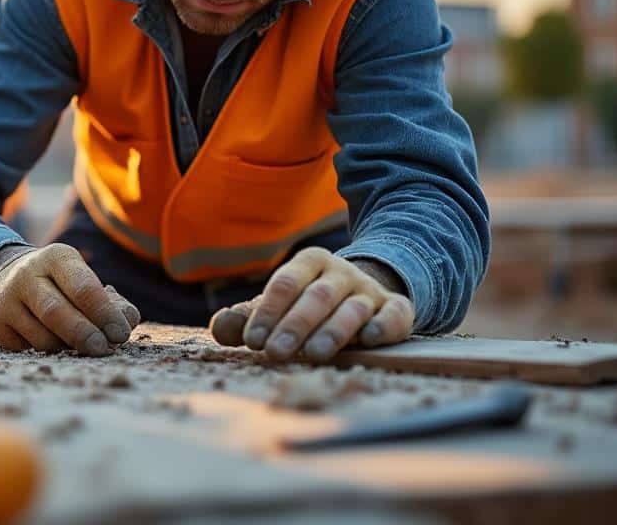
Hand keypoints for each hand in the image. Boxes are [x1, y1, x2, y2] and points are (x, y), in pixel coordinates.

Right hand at [0, 244, 140, 356]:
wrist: (2, 278)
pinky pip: (28, 348)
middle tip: (103, 350)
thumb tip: (129, 320)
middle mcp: (26, 274)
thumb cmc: (58, 284)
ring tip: (78, 344)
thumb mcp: (81, 279)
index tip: (121, 333)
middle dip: (84, 335)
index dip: (105, 314)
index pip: (83, 288)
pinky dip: (46, 351)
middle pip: (57, 312)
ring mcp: (6, 299)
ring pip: (43, 337)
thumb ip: (111, 300)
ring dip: (67, 347)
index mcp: (56, 257)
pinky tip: (51, 340)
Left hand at [208, 248, 414, 361]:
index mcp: (308, 262)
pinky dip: (384, 326)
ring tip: (313, 354)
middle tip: (275, 353)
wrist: (361, 294)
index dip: (267, 313)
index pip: (284, 284)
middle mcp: (341, 272)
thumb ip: (246, 318)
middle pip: (317, 296)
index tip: (253, 341)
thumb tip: (219, 328)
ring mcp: (370, 289)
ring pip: (353, 308)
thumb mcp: (277, 307)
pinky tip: (370, 340)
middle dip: (294, 325)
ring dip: (333, 331)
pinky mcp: (397, 308)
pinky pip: (395, 313)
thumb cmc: (307, 306)